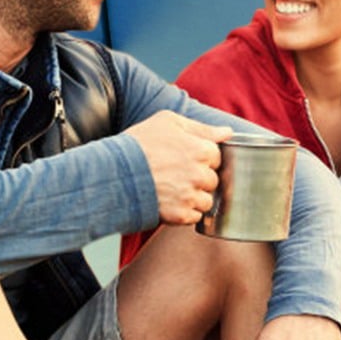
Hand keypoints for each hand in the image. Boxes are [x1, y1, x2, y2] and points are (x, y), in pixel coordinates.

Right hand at [125, 111, 230, 225]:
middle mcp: (200, 174)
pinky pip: (194, 217)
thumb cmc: (139, 143)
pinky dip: (185, 212)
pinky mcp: (180, 215)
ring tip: (173, 190)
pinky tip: (170, 202)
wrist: (112, 172)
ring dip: (195, 197)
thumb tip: (227, 132)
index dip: (203, 157)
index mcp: (202, 149)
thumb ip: (202, 127)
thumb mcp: (168, 122)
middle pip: (213, 180)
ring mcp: (190, 196)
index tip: (187, 158)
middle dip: (200, 178)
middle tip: (178, 174)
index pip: (217, 157)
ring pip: (207, 201)